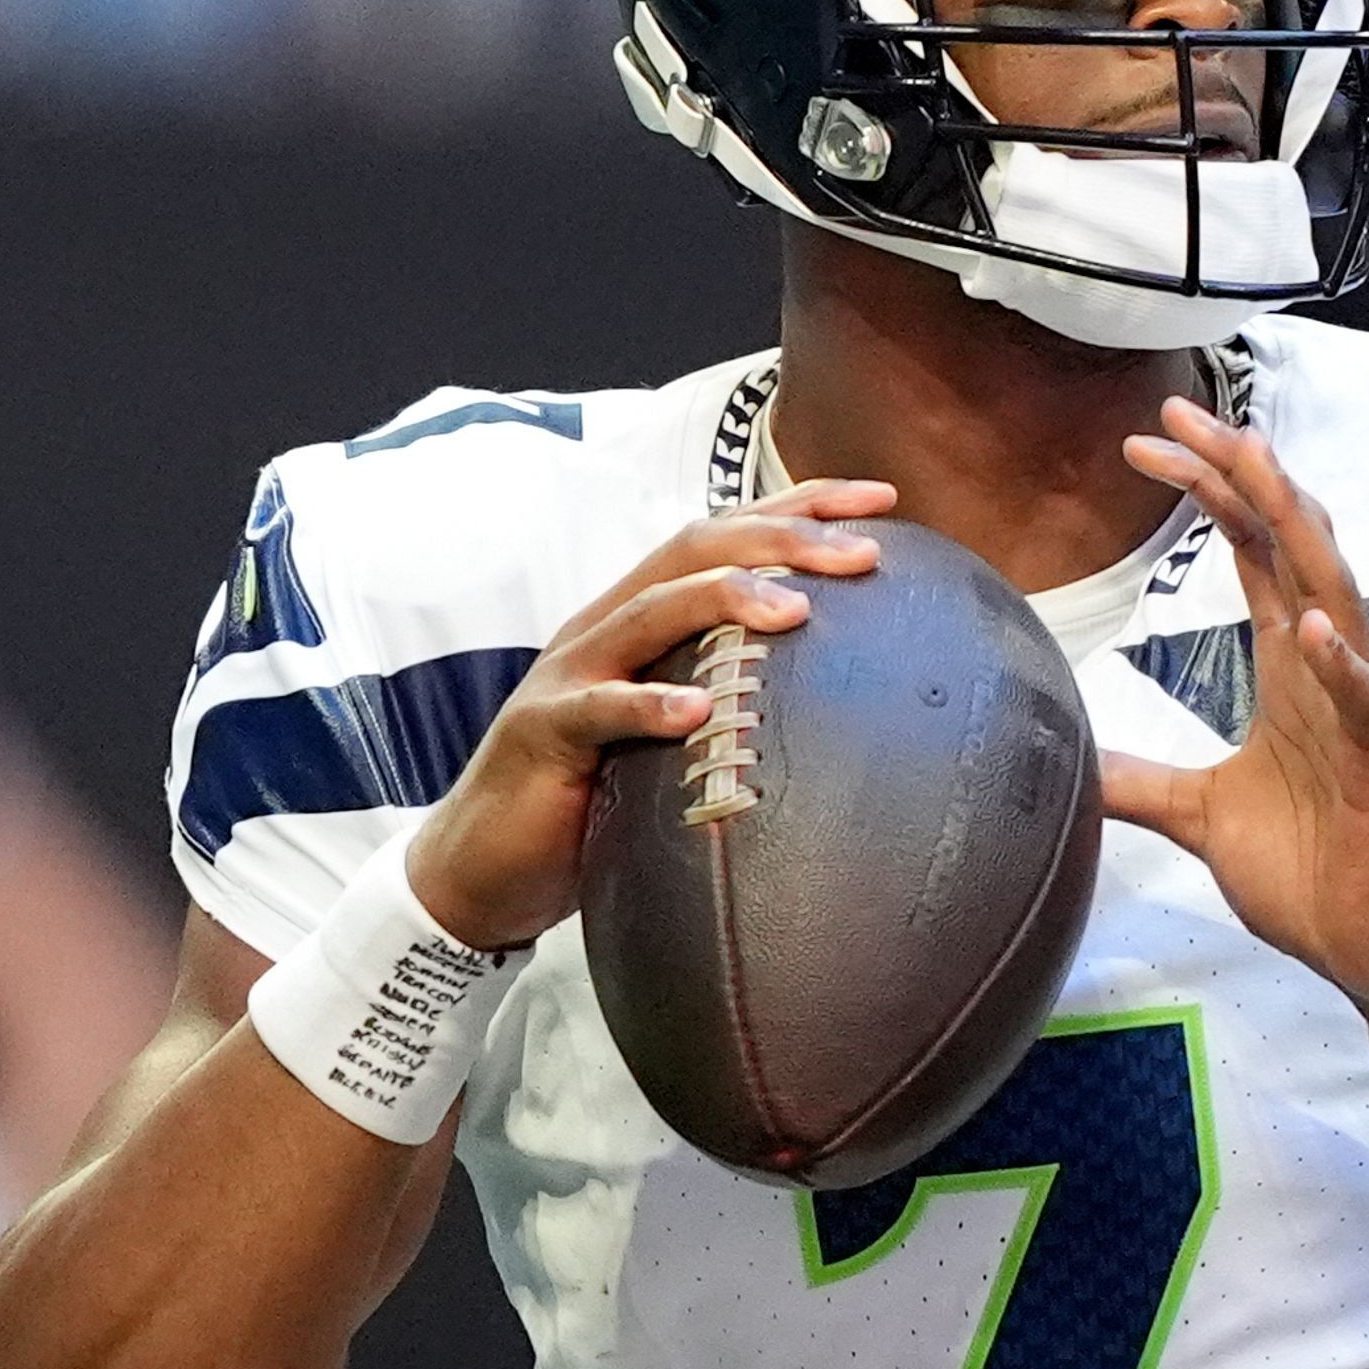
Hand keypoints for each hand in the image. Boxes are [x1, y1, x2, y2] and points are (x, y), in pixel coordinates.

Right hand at [401, 480, 891, 949]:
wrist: (483, 864)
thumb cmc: (594, 798)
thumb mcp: (673, 733)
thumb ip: (732, 696)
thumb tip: (846, 695)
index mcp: (642, 615)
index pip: (726, 535)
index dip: (802, 508)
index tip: (884, 504)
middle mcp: (605, 626)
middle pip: (694, 550)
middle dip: (783, 539)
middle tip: (865, 553)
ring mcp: (570, 674)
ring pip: (649, 611)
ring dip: (725, 600)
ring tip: (797, 609)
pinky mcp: (542, 733)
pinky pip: (597, 711)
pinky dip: (646, 706)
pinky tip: (696, 712)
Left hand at [1101, 400, 1368, 1086]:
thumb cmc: (1316, 878)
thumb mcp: (1203, 818)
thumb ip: (1141, 781)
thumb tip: (1068, 763)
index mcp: (1291, 672)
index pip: (1251, 555)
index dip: (1208, 493)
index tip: (1150, 443)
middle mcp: (1331, 674)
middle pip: (1290, 551)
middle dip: (1243, 479)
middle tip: (1188, 416)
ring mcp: (1365, 717)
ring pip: (1338, 602)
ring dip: (1298, 535)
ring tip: (1260, 469)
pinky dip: (1347, 670)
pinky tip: (1318, 631)